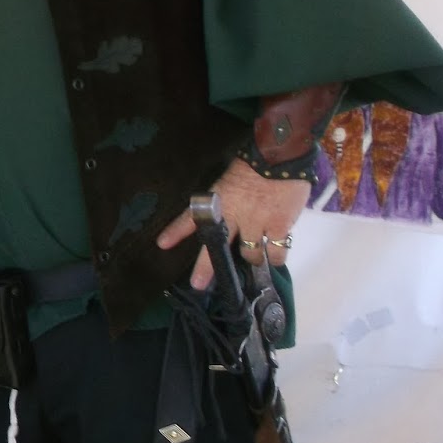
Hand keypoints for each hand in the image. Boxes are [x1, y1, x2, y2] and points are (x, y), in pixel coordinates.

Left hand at [155, 156, 310, 288]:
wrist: (280, 158)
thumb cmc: (254, 165)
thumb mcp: (230, 180)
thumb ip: (227, 200)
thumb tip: (230, 216)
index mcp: (218, 201)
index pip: (191, 216)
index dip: (176, 231)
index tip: (162, 243)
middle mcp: (233, 216)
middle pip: (216, 247)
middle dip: (206, 268)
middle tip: (198, 284)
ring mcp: (256, 224)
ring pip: (250, 254)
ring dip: (252, 258)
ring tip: (255, 260)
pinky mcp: (279, 227)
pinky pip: (277, 253)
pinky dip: (276, 259)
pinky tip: (275, 259)